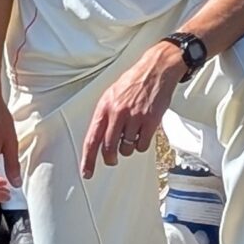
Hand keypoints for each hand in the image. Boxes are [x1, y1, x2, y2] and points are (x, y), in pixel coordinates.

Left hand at [79, 44, 183, 176]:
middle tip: (113, 160)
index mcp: (104, 107)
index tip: (87, 173)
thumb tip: (99, 138)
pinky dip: (141, 144)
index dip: (88, 159)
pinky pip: (142, 145)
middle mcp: (117, 113)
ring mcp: (135, 117)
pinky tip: (143, 134)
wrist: (156, 69)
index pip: (92, 139)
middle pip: (109, 147)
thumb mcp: (111, 94)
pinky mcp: (151, 120)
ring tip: (132, 136)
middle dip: (110, 158)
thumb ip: (105, 115)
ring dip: (128, 148)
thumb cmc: (133, 82)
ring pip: (127, 148)